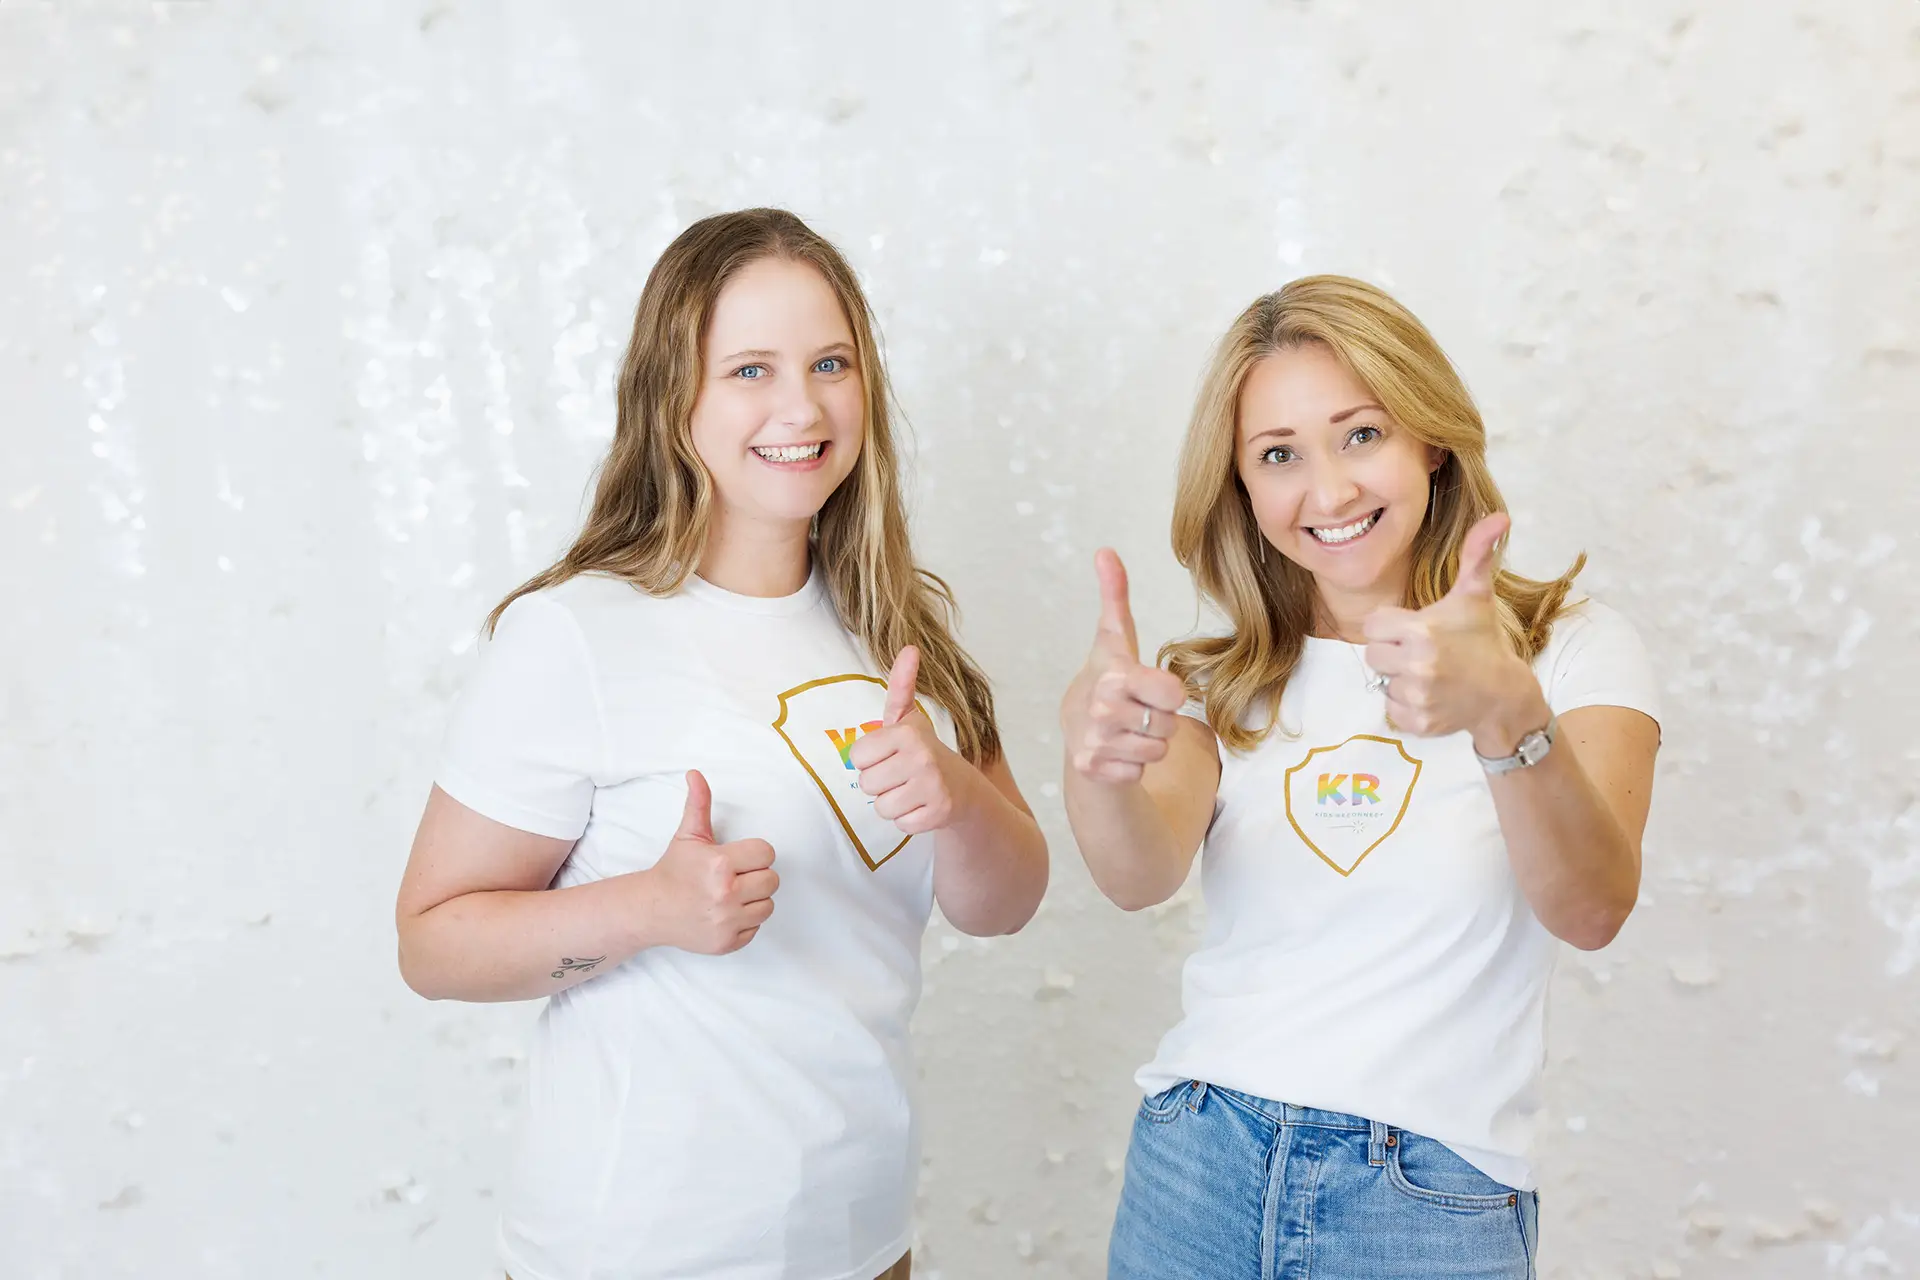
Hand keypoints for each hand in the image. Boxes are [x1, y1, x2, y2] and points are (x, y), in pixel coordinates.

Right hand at [639, 771, 777, 953]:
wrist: (651, 910)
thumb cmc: (674, 871)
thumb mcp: (688, 835)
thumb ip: (699, 804)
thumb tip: (696, 774)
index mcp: (719, 864)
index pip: (766, 853)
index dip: (755, 854)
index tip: (738, 858)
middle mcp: (725, 894)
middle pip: (772, 880)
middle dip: (756, 876)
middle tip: (735, 876)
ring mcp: (727, 922)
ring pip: (768, 906)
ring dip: (754, 900)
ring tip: (732, 895)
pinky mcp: (727, 943)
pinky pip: (756, 928)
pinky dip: (745, 922)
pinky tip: (726, 913)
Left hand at [849, 646, 965, 835]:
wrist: (963, 786)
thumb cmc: (923, 751)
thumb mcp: (908, 719)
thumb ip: (901, 685)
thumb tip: (910, 647)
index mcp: (907, 732)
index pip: (857, 757)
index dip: (870, 759)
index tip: (890, 755)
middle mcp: (922, 757)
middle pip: (866, 784)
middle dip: (880, 783)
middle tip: (901, 776)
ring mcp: (933, 787)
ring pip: (882, 807)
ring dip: (894, 803)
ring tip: (911, 791)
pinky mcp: (939, 813)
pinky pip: (901, 825)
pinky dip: (909, 820)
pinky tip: (922, 806)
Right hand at [1061, 549, 1189, 784]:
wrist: (1075, 730)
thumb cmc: (1107, 680)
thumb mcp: (1114, 640)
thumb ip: (1115, 597)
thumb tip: (1105, 551)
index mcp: (1113, 675)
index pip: (1174, 693)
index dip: (1169, 693)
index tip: (1147, 688)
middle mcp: (1100, 708)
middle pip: (1168, 724)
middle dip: (1158, 720)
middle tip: (1134, 711)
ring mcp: (1094, 741)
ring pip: (1157, 750)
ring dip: (1148, 744)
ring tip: (1126, 731)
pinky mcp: (1091, 769)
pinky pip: (1140, 772)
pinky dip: (1132, 765)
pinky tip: (1115, 752)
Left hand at [1362, 514, 1548, 752]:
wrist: (1504, 694)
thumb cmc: (1483, 639)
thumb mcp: (1476, 596)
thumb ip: (1476, 554)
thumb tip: (1499, 517)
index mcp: (1422, 631)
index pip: (1372, 625)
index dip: (1390, 625)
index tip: (1415, 628)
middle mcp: (1417, 665)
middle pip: (1372, 654)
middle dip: (1393, 651)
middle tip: (1423, 652)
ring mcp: (1418, 696)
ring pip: (1382, 682)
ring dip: (1399, 678)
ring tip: (1430, 673)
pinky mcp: (1418, 722)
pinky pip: (1391, 709)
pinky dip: (1406, 704)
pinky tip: (1430, 695)